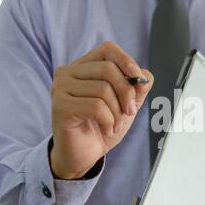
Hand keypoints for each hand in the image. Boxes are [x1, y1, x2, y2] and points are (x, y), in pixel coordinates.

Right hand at [50, 41, 153, 178]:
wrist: (84, 154)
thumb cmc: (102, 126)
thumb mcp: (126, 105)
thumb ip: (137, 88)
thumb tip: (145, 76)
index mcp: (83, 67)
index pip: (107, 49)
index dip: (126, 60)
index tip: (138, 78)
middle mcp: (68, 73)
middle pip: (108, 70)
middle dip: (126, 93)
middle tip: (129, 111)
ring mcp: (60, 88)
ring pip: (103, 89)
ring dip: (117, 112)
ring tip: (114, 124)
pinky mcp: (60, 106)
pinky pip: (95, 106)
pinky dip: (108, 120)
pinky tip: (106, 129)